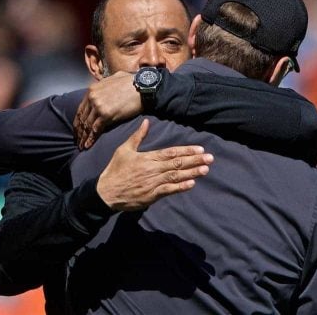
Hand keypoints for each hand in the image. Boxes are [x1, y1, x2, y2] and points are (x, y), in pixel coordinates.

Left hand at [74, 71, 140, 149]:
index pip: (81, 108)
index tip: (77, 128)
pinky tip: (87, 146)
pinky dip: (91, 139)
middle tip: (77, 140)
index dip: (78, 121)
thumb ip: (105, 86)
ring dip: (83, 137)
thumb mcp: (113, 79)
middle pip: (82, 118)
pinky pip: (95, 129)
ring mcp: (98, 106)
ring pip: (87, 125)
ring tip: (81, 146)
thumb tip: (105, 88)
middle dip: (79, 131)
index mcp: (92, 90)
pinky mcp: (106, 115)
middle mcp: (92, 97)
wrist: (143, 87)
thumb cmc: (132, 83)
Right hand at [97, 119, 212, 210]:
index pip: (171, 152)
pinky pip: (168, 190)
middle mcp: (152, 169)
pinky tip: (191, 183)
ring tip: (205, 169)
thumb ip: (137, 136)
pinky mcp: (151, 195)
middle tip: (210, 158)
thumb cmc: (115, 170)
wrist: (106, 192)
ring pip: (176, 176)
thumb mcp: (124, 150)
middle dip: (195, 160)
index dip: (187, 151)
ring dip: (192, 173)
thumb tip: (146, 122)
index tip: (200, 149)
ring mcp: (153, 182)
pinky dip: (180, 187)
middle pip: (177, 163)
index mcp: (147, 157)